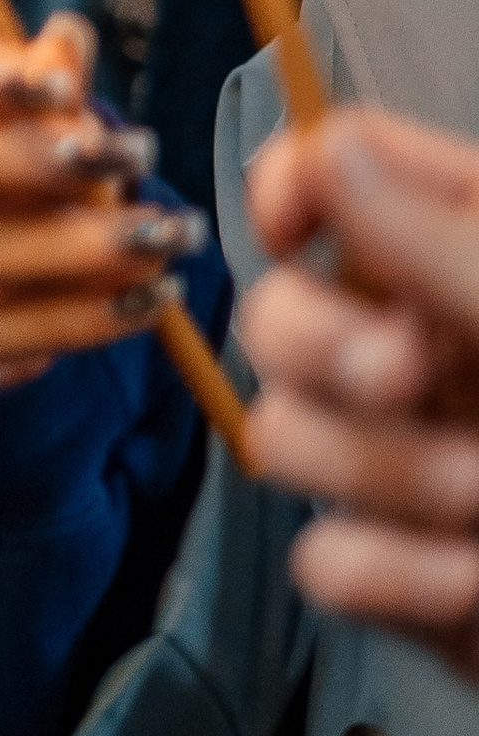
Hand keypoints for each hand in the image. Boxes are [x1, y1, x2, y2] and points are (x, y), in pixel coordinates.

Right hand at [245, 107, 478, 681]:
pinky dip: (398, 577)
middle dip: (329, 348)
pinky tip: (475, 580)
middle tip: (409, 373)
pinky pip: (327, 559)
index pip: (335, 172)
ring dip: (384, 473)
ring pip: (289, 436)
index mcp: (469, 252)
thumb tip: (332, 155)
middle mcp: (429, 346)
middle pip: (277, 310)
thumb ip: (443, 243)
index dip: (291, 187)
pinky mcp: (403, 570)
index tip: (299, 229)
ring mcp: (409, 458)